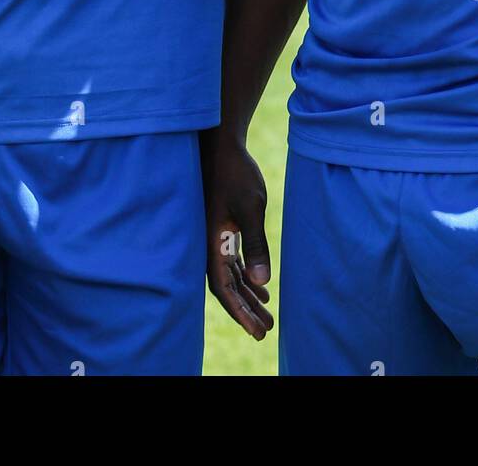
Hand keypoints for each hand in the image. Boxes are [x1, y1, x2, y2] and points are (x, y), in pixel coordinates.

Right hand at [202, 132, 273, 338]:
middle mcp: (208, 246)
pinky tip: (261, 287)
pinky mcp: (221, 230)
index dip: (240, 312)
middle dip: (245, 311)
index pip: (224, 289)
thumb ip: (256, 244)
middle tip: (266, 331)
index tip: (257, 330)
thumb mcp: (251, 208)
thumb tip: (261, 281)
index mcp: (211, 244)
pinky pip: (232, 263)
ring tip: (268, 316)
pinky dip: (245, 277)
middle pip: (227, 288)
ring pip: (230, 277)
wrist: (221, 145)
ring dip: (247, 296)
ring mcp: (214, 238)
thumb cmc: (235, 174)